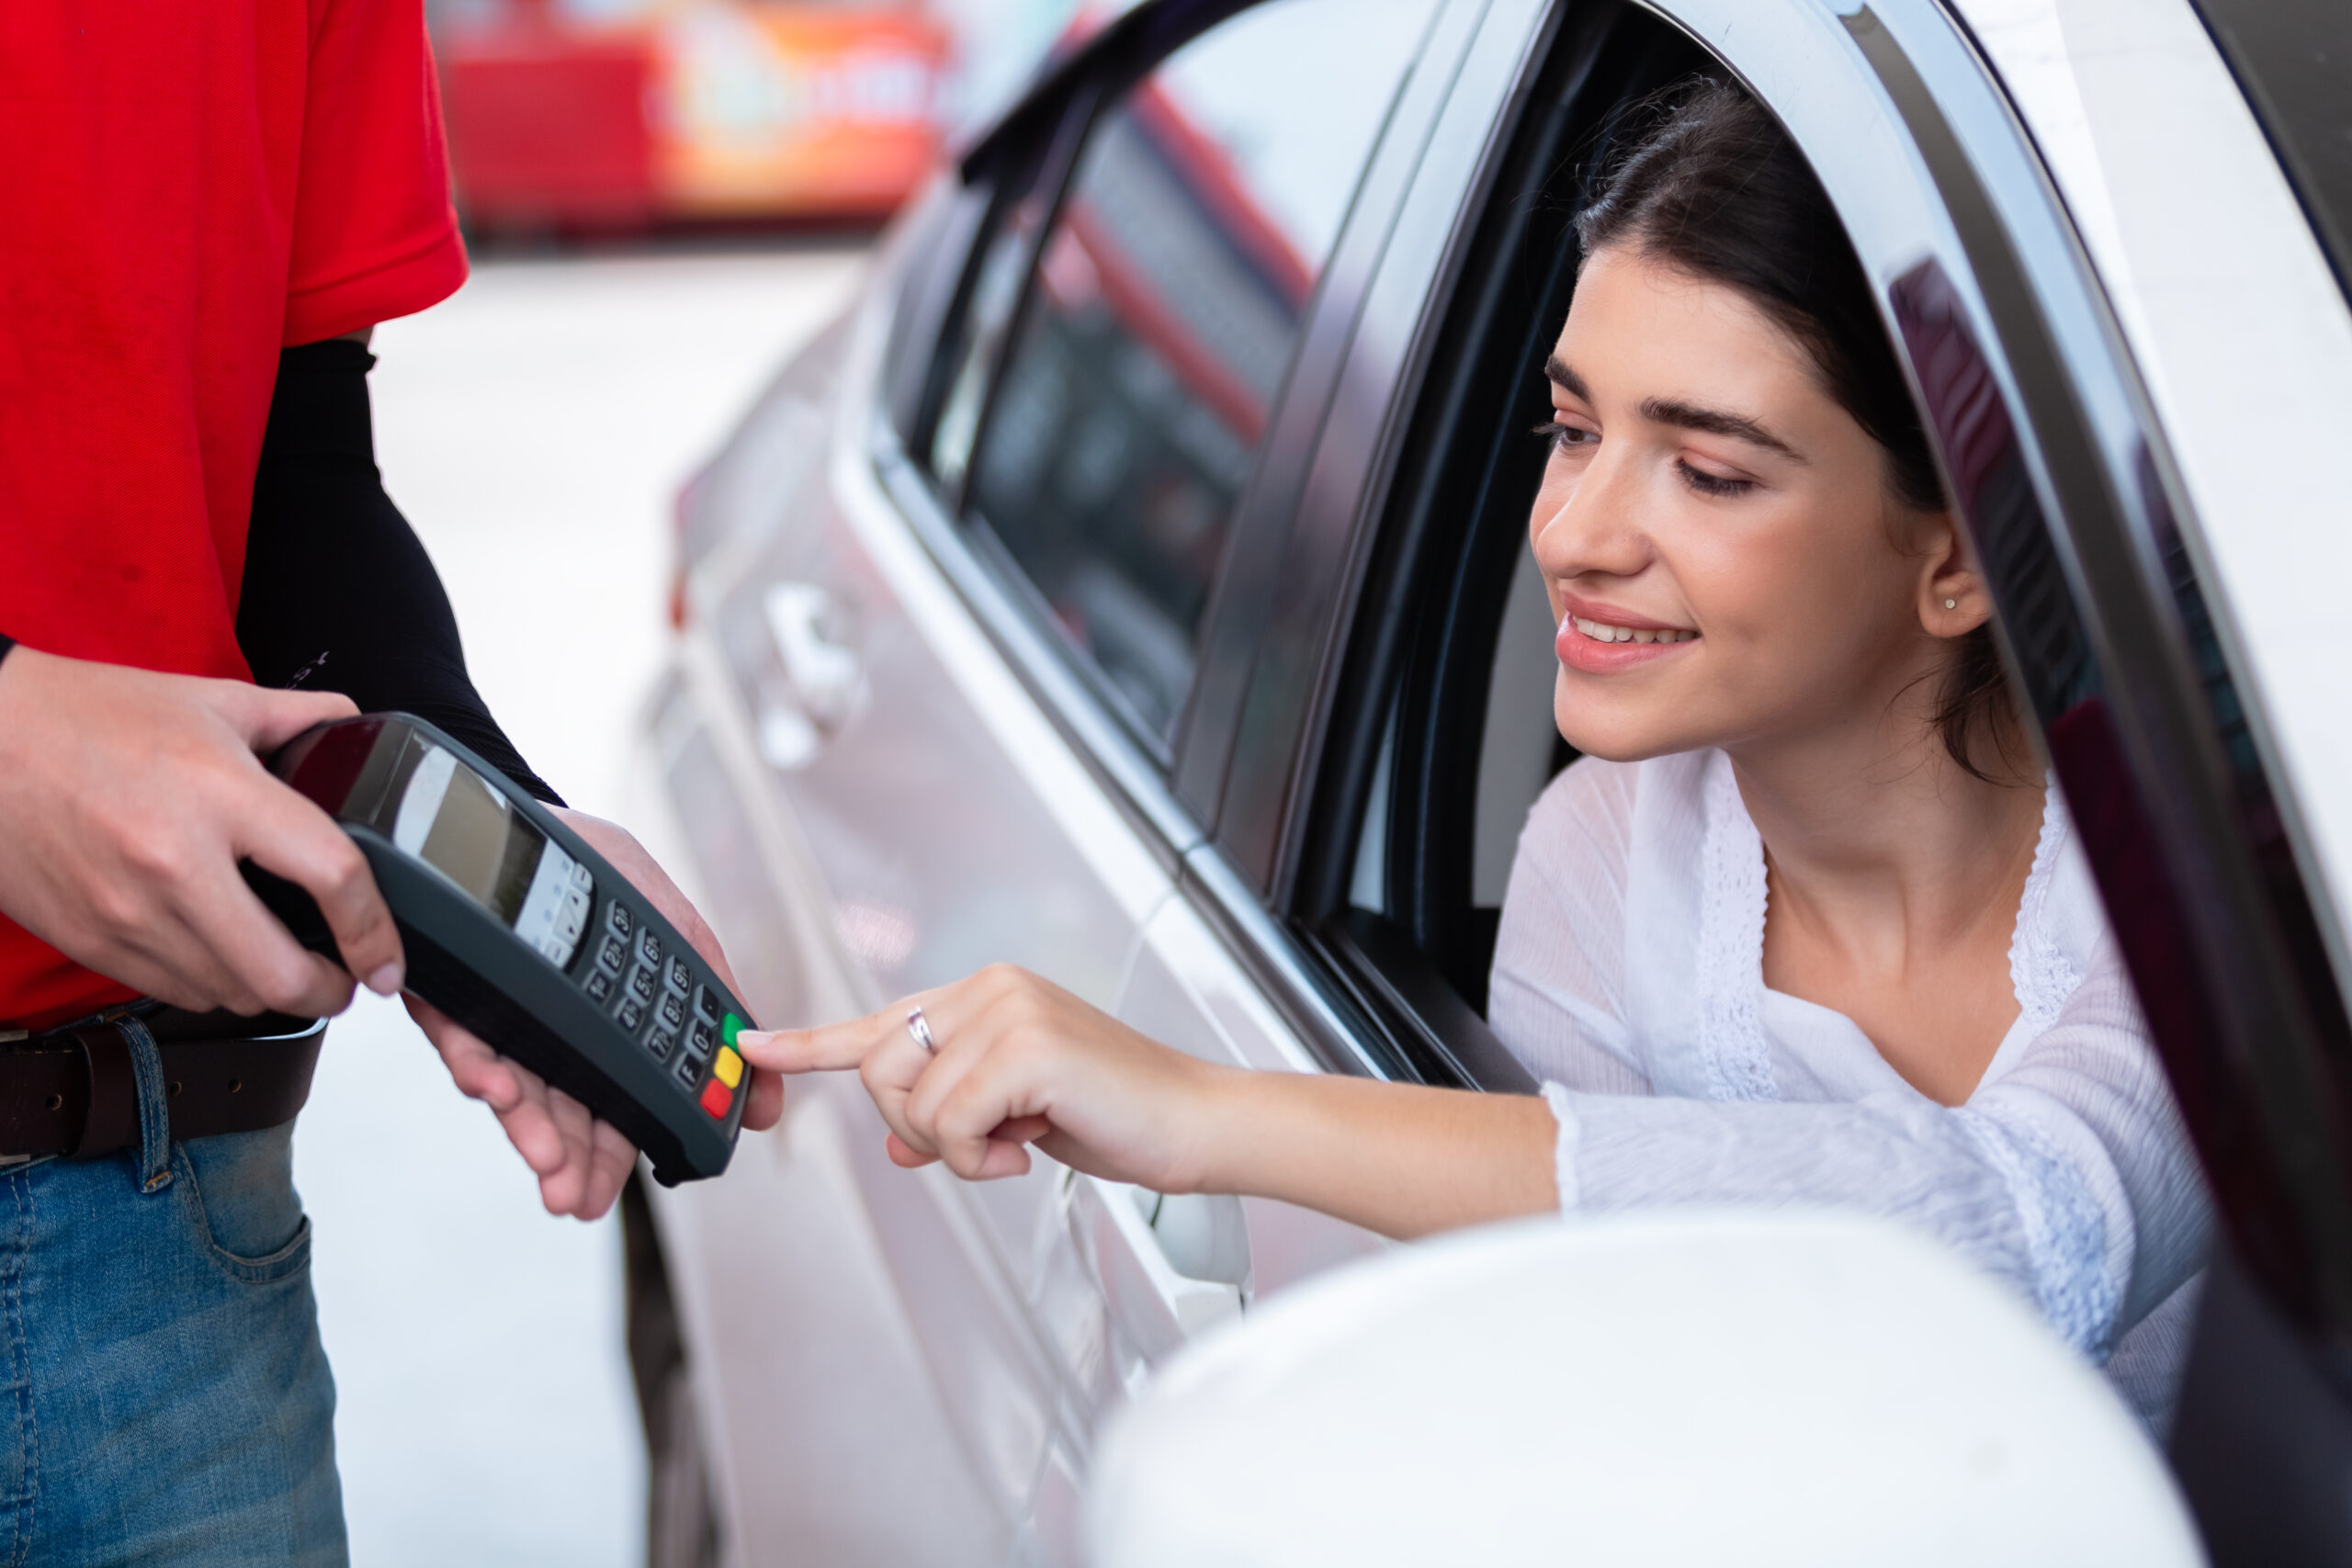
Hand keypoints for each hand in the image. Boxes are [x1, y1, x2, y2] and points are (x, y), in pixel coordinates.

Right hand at [0, 648, 403, 1016]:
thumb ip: (298, 718)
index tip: (389, 958)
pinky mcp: (93, 942)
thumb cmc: (84, 717)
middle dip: (330, 989)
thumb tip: (353, 728)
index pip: (333, 876)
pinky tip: (224, 957)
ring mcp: (130, 913)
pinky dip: (214, 988)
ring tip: (288, 964)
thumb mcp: (210, 700)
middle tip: (345, 976)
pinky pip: (176, 993)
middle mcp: (177, 864)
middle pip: (282, 973)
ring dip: (272, 992)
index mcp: (221, 795)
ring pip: (232, 996)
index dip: (376, 930)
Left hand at [412, 806, 782, 1219]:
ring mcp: (489, 1010)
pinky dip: (477, 1059)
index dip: (613, 1151)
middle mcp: (539, 1028)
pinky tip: (494, 1081)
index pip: (611, 1103)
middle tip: (575, 1198)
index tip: (618, 1188)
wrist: (510, 810)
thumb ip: (719, 1002)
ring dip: (529, 1127)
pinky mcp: (440, 985)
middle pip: (558, 1109)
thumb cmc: (590, 863)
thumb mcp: (676, 928)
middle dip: (569, 1160)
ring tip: (547, 1161)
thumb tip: (768, 1100)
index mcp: (598, 1025)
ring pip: (509, 1082)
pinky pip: (458, 1029)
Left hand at [736, 964, 1229, 1191]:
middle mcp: (990, 989)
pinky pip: (951, 1125)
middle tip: (986, 1143)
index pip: (880, 1019)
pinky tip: (1029, 1150)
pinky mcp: (1025, 1047)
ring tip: (1018, 1143)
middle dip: (918, 1124)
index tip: (752, 1046)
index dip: (811, 1041)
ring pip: (912, 1102)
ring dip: (958, 1149)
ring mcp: (1008, 1011)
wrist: (1192, 1124)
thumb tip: (899, 1142)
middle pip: (879, 1067)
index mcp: (986, 994)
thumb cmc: (1118, 1113)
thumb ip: (953, 1116)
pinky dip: (980, 1159)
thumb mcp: (1018, 1117)